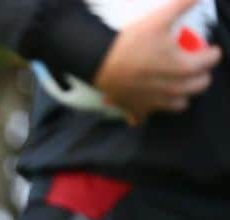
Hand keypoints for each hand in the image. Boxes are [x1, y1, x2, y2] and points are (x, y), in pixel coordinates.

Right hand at [94, 0, 220, 122]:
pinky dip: (149, 110)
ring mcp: (154, 102)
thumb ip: (183, 4)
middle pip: (199, 86)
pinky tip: (148, 100)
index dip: (212, 53)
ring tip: (176, 82)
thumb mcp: (159, 18)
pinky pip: (146, 117)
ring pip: (179, 104)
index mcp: (182, 67)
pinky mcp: (135, 109)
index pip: (209, 62)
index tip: (208, 49)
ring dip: (181, 94)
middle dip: (201, 74)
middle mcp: (171, 88)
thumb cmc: (129, 42)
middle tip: (194, 65)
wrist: (98, 61)